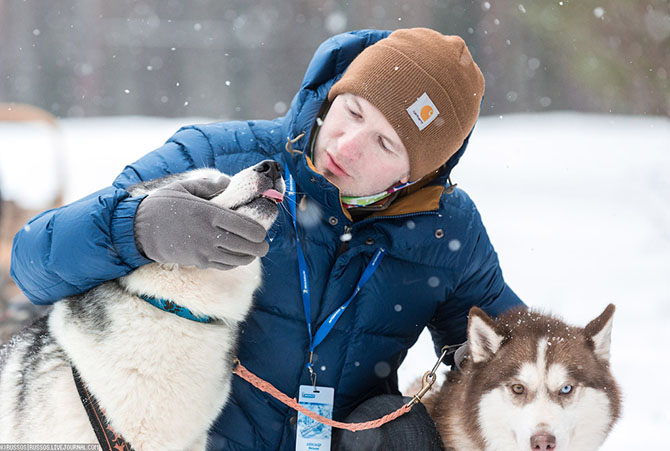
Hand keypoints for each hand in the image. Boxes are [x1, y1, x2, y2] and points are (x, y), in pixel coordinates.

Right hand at [134, 176, 269, 269]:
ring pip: (239, 260)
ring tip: (253, 252)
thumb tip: (227, 182)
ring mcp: (204, 251)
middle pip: (248, 247)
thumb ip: (209, 184)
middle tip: (263, 245)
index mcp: (210, 214)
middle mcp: (210, 235)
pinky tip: (236, 256)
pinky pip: (224, 266)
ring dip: (249, 257)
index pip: (247, 227)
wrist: (138, 230)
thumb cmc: (161, 206)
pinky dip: (234, 263)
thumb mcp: (184, 187)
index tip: (262, 231)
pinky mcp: (198, 262)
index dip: (260, 232)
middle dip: (260, 247)